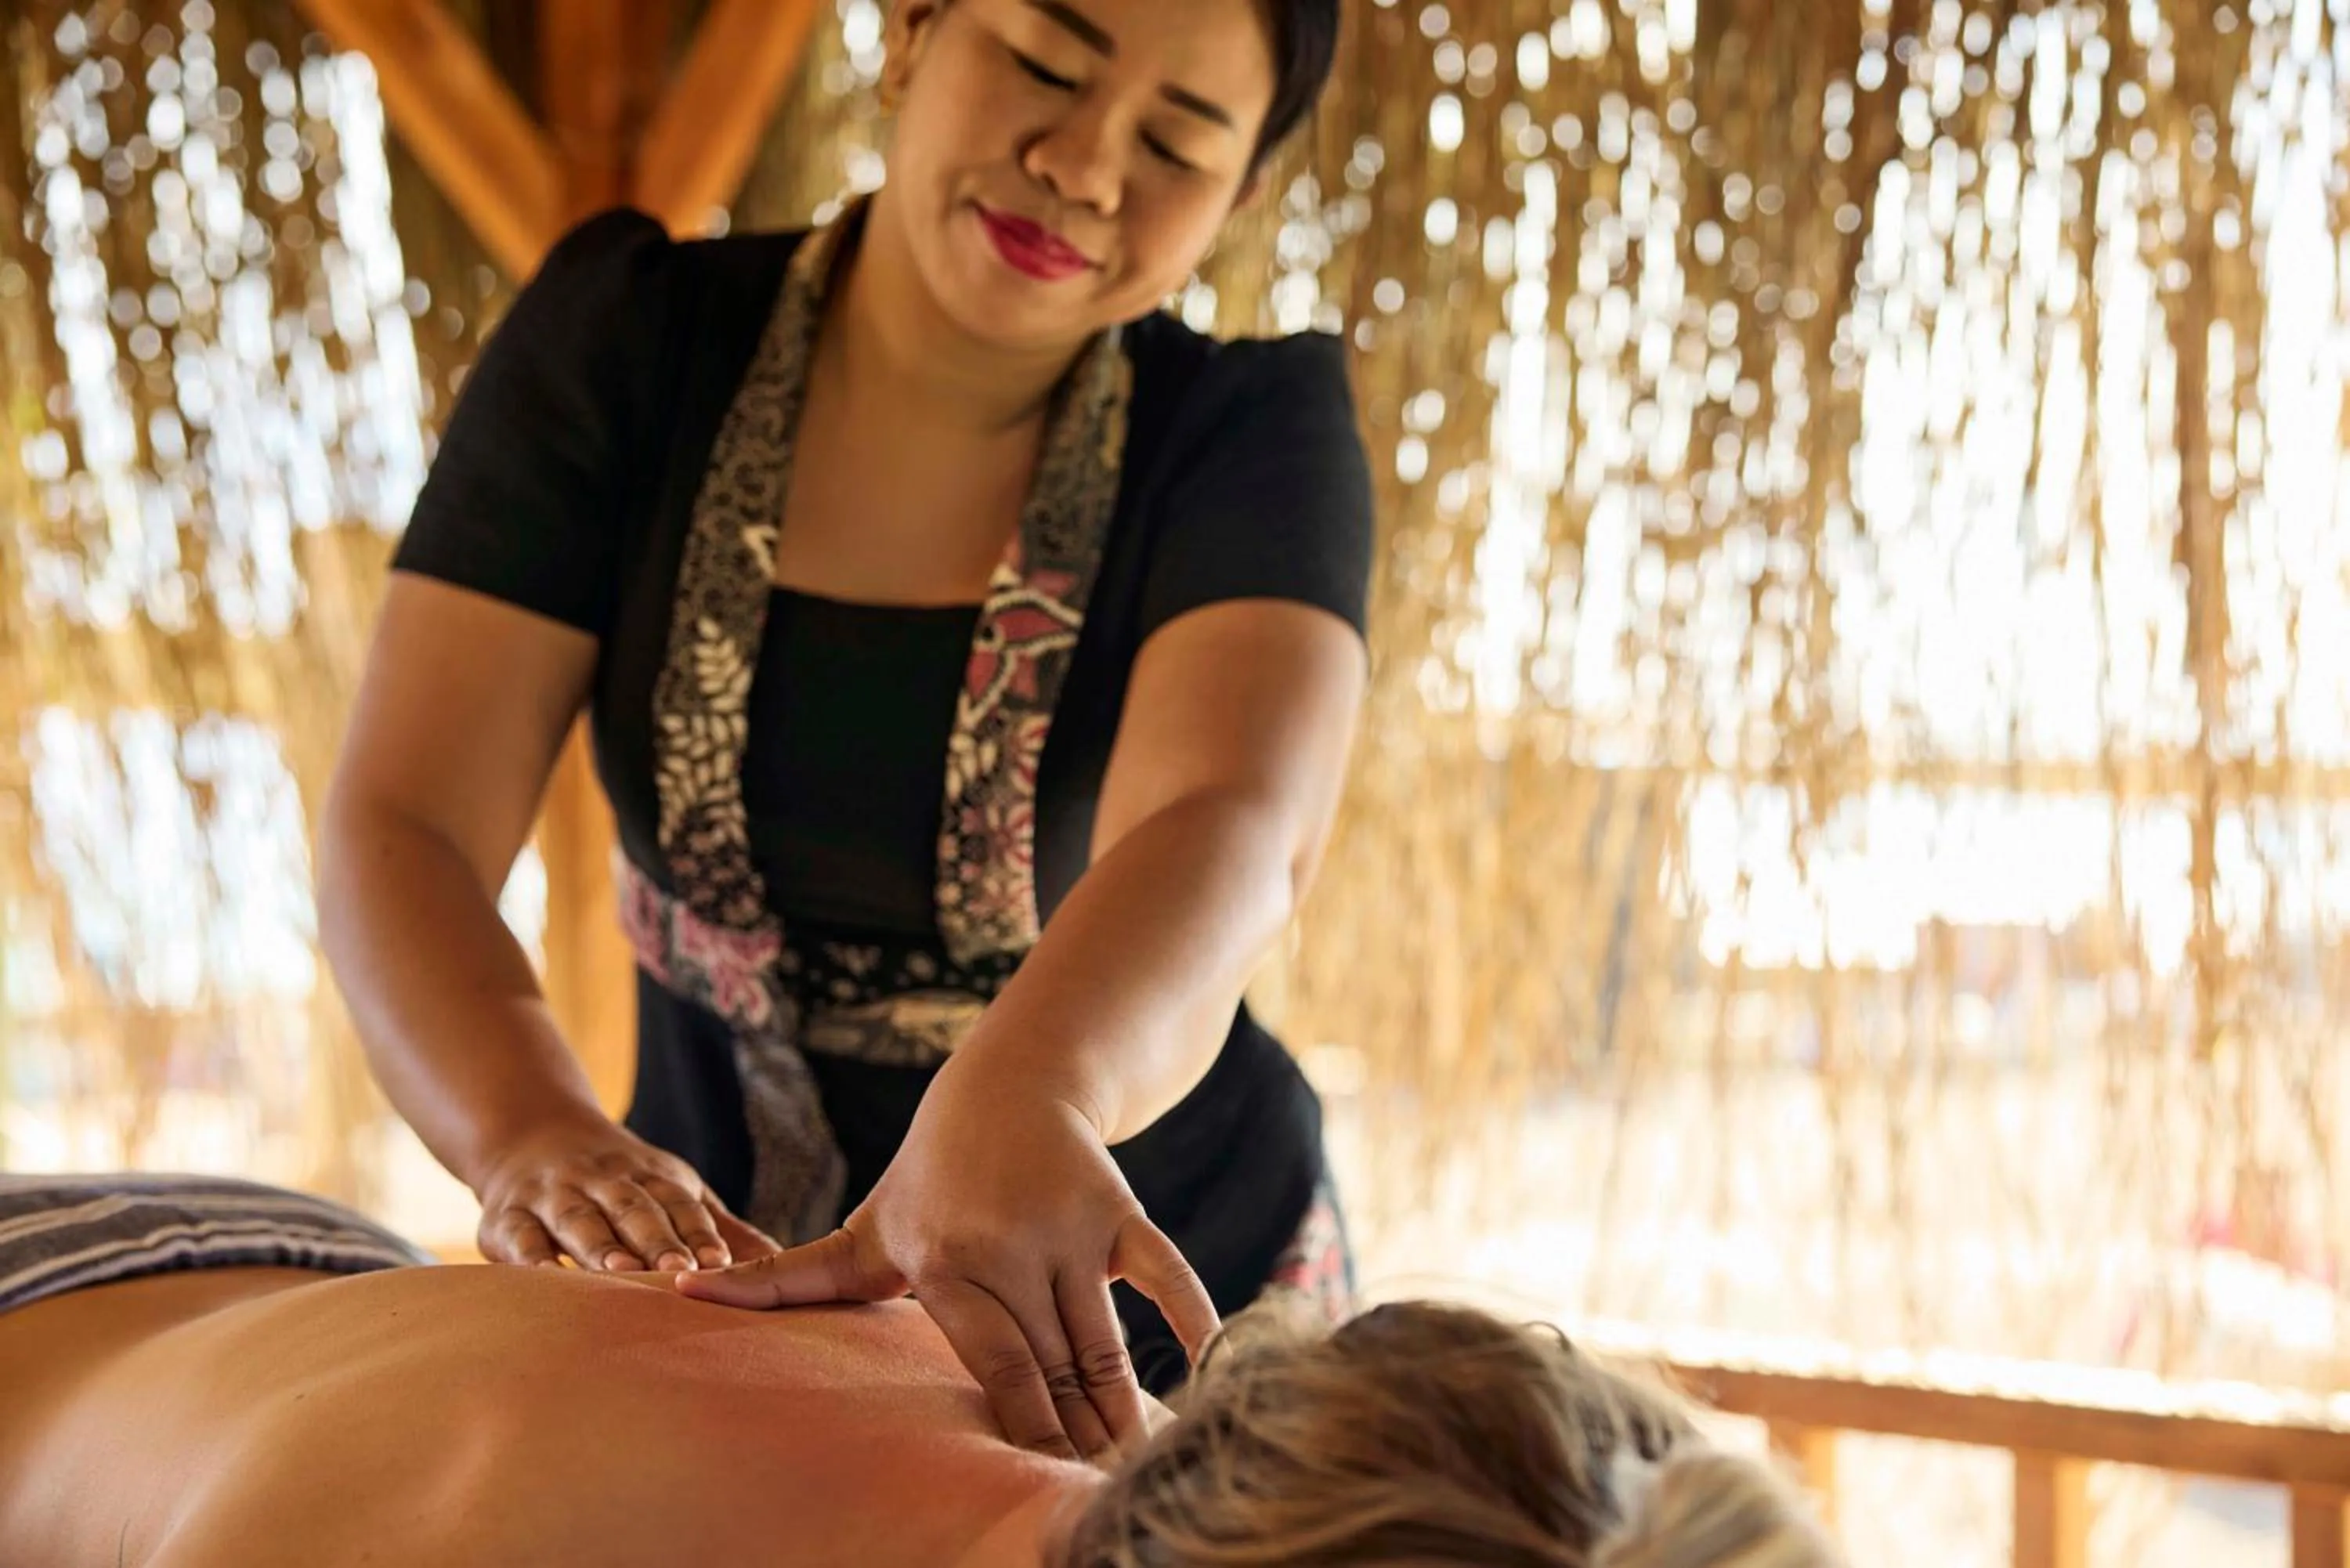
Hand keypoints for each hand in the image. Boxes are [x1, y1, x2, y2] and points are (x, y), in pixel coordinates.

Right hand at [472, 1114, 780, 1273]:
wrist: (530, 1136)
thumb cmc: (619, 1181)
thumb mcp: (670, 1190)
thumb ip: (721, 1227)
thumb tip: (786, 1260)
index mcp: (651, 1176)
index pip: (679, 1203)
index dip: (700, 1231)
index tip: (722, 1262)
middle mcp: (603, 1180)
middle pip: (633, 1208)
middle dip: (656, 1238)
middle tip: (680, 1269)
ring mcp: (553, 1195)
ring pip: (578, 1218)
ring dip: (598, 1244)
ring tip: (619, 1273)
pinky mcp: (506, 1218)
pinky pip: (518, 1236)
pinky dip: (529, 1257)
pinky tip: (542, 1279)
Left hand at [674, 1049, 1218, 1461]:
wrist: (1011, 1079)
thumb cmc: (928, 1176)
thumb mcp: (862, 1230)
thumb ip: (784, 1280)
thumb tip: (677, 1295)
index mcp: (947, 1263)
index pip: (996, 1369)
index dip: (1023, 1433)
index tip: (1037, 1487)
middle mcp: (1012, 1247)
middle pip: (1056, 1368)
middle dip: (1077, 1438)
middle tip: (1093, 1499)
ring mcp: (1072, 1229)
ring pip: (1108, 1340)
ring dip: (1129, 1410)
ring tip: (1139, 1470)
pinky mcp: (1122, 1212)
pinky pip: (1166, 1275)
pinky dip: (1196, 1319)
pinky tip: (1217, 1373)